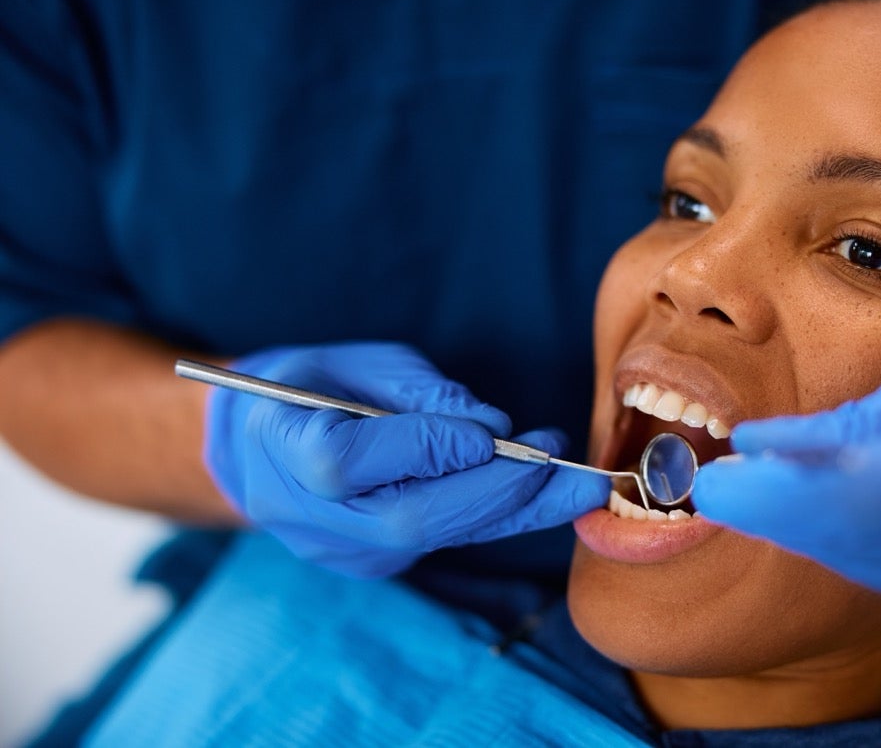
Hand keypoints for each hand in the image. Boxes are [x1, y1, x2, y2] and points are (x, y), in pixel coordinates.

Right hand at [204, 342, 608, 576]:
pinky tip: (547, 497)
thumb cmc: (311, 386)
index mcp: (282, 448)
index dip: (423, 449)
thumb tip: (493, 427)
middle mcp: (309, 514)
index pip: (350, 463)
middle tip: (560, 462)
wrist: (259, 446)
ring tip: (577, 487)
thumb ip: (418, 394)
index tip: (489, 433)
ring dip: (515, 511)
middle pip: (406, 519)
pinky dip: (498, 517)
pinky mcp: (375, 562)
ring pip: (436, 538)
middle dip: (493, 490)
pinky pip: (443, 541)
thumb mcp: (355, 363)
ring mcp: (341, 549)